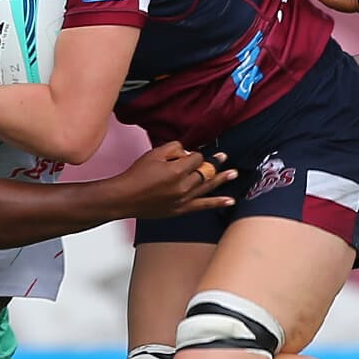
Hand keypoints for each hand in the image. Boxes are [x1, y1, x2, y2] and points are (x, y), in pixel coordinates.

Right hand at [107, 143, 236, 217]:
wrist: (125, 198)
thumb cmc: (136, 175)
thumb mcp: (153, 154)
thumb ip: (173, 148)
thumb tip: (187, 152)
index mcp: (177, 170)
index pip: (196, 158)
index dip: (195, 154)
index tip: (191, 154)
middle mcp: (183, 186)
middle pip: (204, 172)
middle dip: (213, 164)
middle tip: (224, 157)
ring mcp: (183, 199)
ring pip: (207, 187)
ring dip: (222, 179)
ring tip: (234, 173)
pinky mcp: (181, 210)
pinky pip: (203, 206)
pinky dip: (217, 202)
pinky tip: (230, 201)